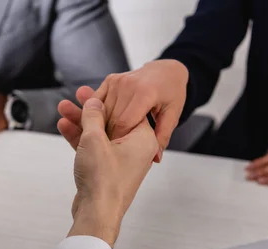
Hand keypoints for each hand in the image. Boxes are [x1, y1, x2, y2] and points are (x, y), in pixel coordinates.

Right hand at [57, 60, 188, 161]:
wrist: (166, 71)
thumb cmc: (170, 93)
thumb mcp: (172, 115)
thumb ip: (162, 137)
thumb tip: (156, 157)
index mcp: (145, 94)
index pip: (123, 123)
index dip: (118, 140)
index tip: (117, 152)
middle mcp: (129, 85)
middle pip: (110, 118)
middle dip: (107, 135)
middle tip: (108, 150)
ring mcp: (118, 81)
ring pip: (101, 110)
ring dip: (97, 124)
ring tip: (99, 136)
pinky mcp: (110, 80)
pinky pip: (97, 100)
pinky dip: (95, 113)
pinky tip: (96, 124)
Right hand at [65, 98, 158, 246]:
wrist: (97, 214)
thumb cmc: (104, 182)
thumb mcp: (95, 140)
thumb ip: (94, 116)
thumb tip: (93, 101)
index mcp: (142, 139)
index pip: (128, 109)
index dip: (108, 98)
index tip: (91, 91)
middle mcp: (135, 149)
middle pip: (112, 120)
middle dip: (90, 109)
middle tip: (75, 96)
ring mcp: (120, 160)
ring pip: (100, 134)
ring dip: (81, 123)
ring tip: (63, 109)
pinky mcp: (106, 170)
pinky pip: (94, 148)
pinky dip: (80, 139)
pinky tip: (65, 127)